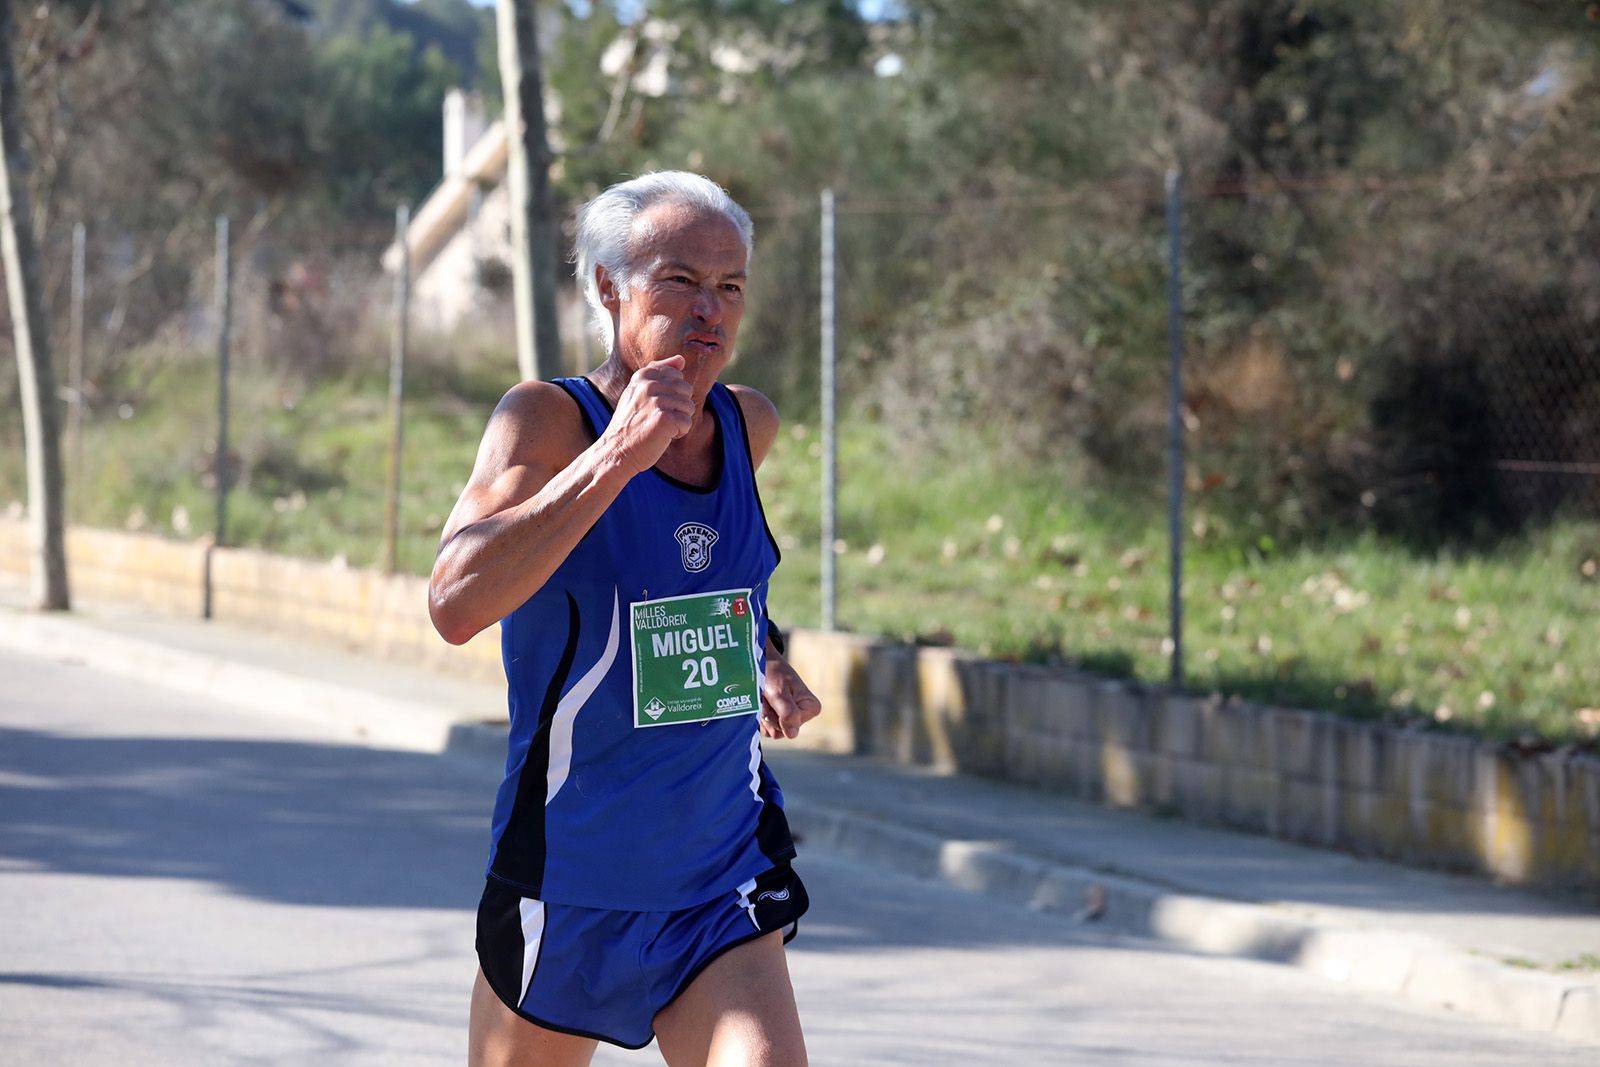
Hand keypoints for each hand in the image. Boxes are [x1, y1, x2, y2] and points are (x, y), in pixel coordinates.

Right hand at [603, 355, 695, 474]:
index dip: (671, 394)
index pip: (677, 376)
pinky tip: (662, 436)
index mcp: (644, 375)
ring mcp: (657, 401)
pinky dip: (678, 433)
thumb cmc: (630, 423)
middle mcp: (649, 385)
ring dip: (678, 421)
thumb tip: (681, 359)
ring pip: (689, 407)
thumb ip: (659, 373)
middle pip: (686, 390)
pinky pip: (687, 423)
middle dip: (678, 407)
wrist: (616, 451)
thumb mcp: (639, 392)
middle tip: (657, 418)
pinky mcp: (665, 419)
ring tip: (659, 427)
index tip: (654, 405)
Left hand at [759, 649, 821, 739]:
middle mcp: (803, 716)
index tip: (776, 696)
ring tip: (765, 698)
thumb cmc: (772, 674)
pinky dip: (760, 716)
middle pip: (782, 732)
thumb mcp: (779, 693)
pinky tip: (763, 702)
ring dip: (763, 715)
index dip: (777, 714)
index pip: (791, 726)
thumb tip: (792, 735)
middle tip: (767, 695)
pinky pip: (767, 730)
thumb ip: (787, 713)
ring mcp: (790, 720)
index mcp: (812, 708)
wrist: (761, 664)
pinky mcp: (779, 721)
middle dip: (769, 714)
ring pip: (773, 732)